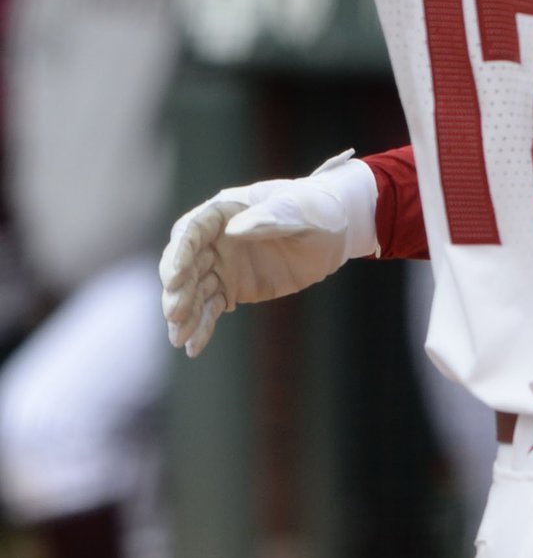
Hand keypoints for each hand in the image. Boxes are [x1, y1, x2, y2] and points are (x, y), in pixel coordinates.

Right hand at [160, 152, 376, 356]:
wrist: (334, 231)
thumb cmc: (316, 209)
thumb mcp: (300, 210)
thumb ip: (271, 217)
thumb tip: (234, 230)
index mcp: (223, 211)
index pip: (191, 231)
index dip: (180, 254)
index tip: (173, 279)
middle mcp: (213, 238)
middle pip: (185, 265)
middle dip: (178, 290)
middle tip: (175, 315)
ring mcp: (221, 264)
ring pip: (194, 291)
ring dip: (185, 314)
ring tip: (178, 340)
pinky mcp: (232, 287)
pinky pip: (212, 307)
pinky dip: (203, 326)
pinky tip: (193, 348)